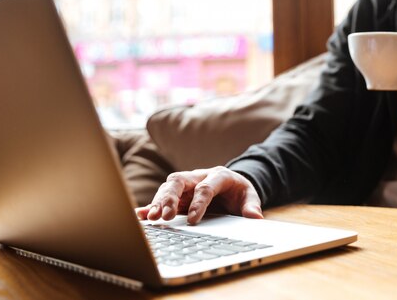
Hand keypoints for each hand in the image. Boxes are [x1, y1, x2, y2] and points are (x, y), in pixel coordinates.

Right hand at [135, 166, 263, 224]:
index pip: (205, 187)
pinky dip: (150, 205)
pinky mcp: (177, 194)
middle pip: (179, 181)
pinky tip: (141, 215)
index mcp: (218, 175)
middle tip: (165, 215)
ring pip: (168, 187)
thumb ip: (251, 205)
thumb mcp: (249, 195)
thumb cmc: (238, 191)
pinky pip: (162, 197)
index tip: (194, 220)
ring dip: (158, 202)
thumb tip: (255, 217)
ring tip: (151, 218)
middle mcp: (198, 176)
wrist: (231, 184)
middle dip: (170, 198)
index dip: (199, 203)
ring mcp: (186, 184)